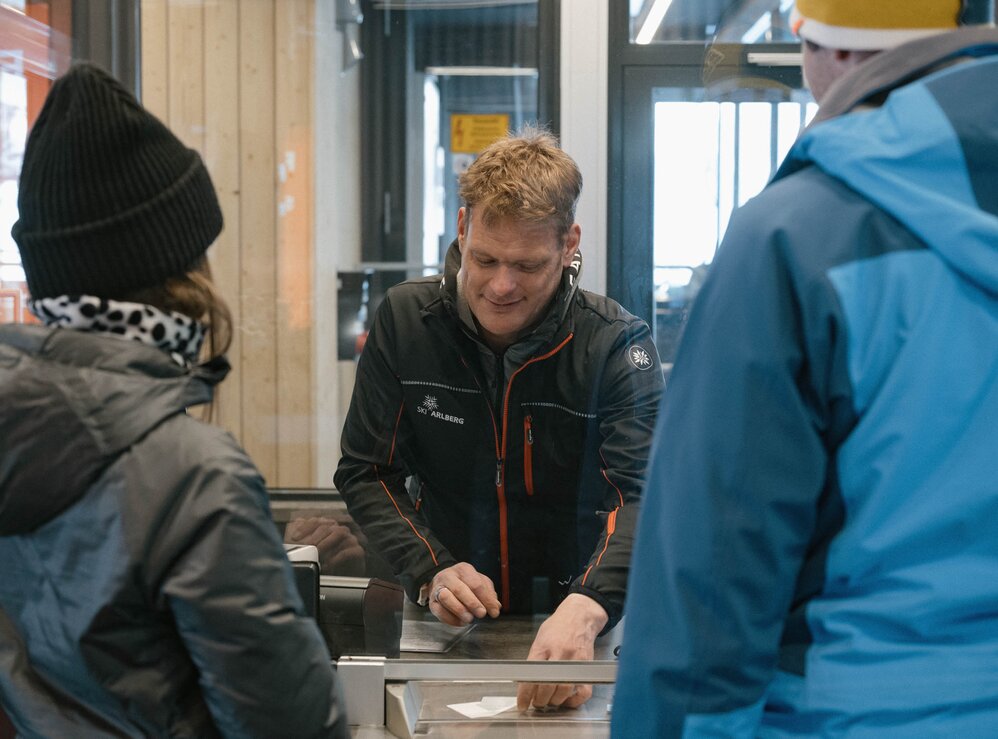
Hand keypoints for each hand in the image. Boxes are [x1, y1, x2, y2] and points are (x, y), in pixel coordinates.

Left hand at [284, 517, 365, 575]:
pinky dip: (337, 557)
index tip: (294, 538)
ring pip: (340, 532)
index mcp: (326, 527)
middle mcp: (338, 529)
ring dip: (325, 543)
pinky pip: (350, 550)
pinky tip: (326, 565)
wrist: (339, 580)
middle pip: (327, 525)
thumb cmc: (321, 565)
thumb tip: (292, 529)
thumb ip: (300, 540)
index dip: (304, 528)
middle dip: (313, 537)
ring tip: (316, 555)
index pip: (316, 520)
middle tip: (304, 548)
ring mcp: (349, 539)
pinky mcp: (358, 551)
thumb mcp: (306, 552)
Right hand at [427, 562, 500, 625]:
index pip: (476, 584)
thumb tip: (496, 606)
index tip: (494, 612)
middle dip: (473, 603)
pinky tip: (461, 622)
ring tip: (470, 619)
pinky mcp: (432, 602)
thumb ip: (489, 593)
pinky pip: (439, 611)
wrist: (442, 582)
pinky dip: (451, 619)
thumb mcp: (479, 582)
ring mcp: (438, 588)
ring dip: (460, 610)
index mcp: (464, 569)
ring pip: (446, 598)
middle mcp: (449, 576)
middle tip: (482, 614)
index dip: (487, 599)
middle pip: (460, 589)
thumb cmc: (465, 582)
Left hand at [516, 594, 607, 710]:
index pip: (531, 675)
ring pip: (563, 691)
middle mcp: (559, 654)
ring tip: (549, 701)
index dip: (524, 695)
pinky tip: (567, 701)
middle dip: (539, 700)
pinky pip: (583, 691)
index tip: (522, 704)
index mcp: (543, 647)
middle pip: (547, 686)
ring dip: (554, 701)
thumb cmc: (558, 626)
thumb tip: (526, 682)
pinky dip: (575, 701)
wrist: (580, 615)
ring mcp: (574, 661)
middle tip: (536, 703)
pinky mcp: (586, 666)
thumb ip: (534, 659)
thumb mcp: (540, 638)